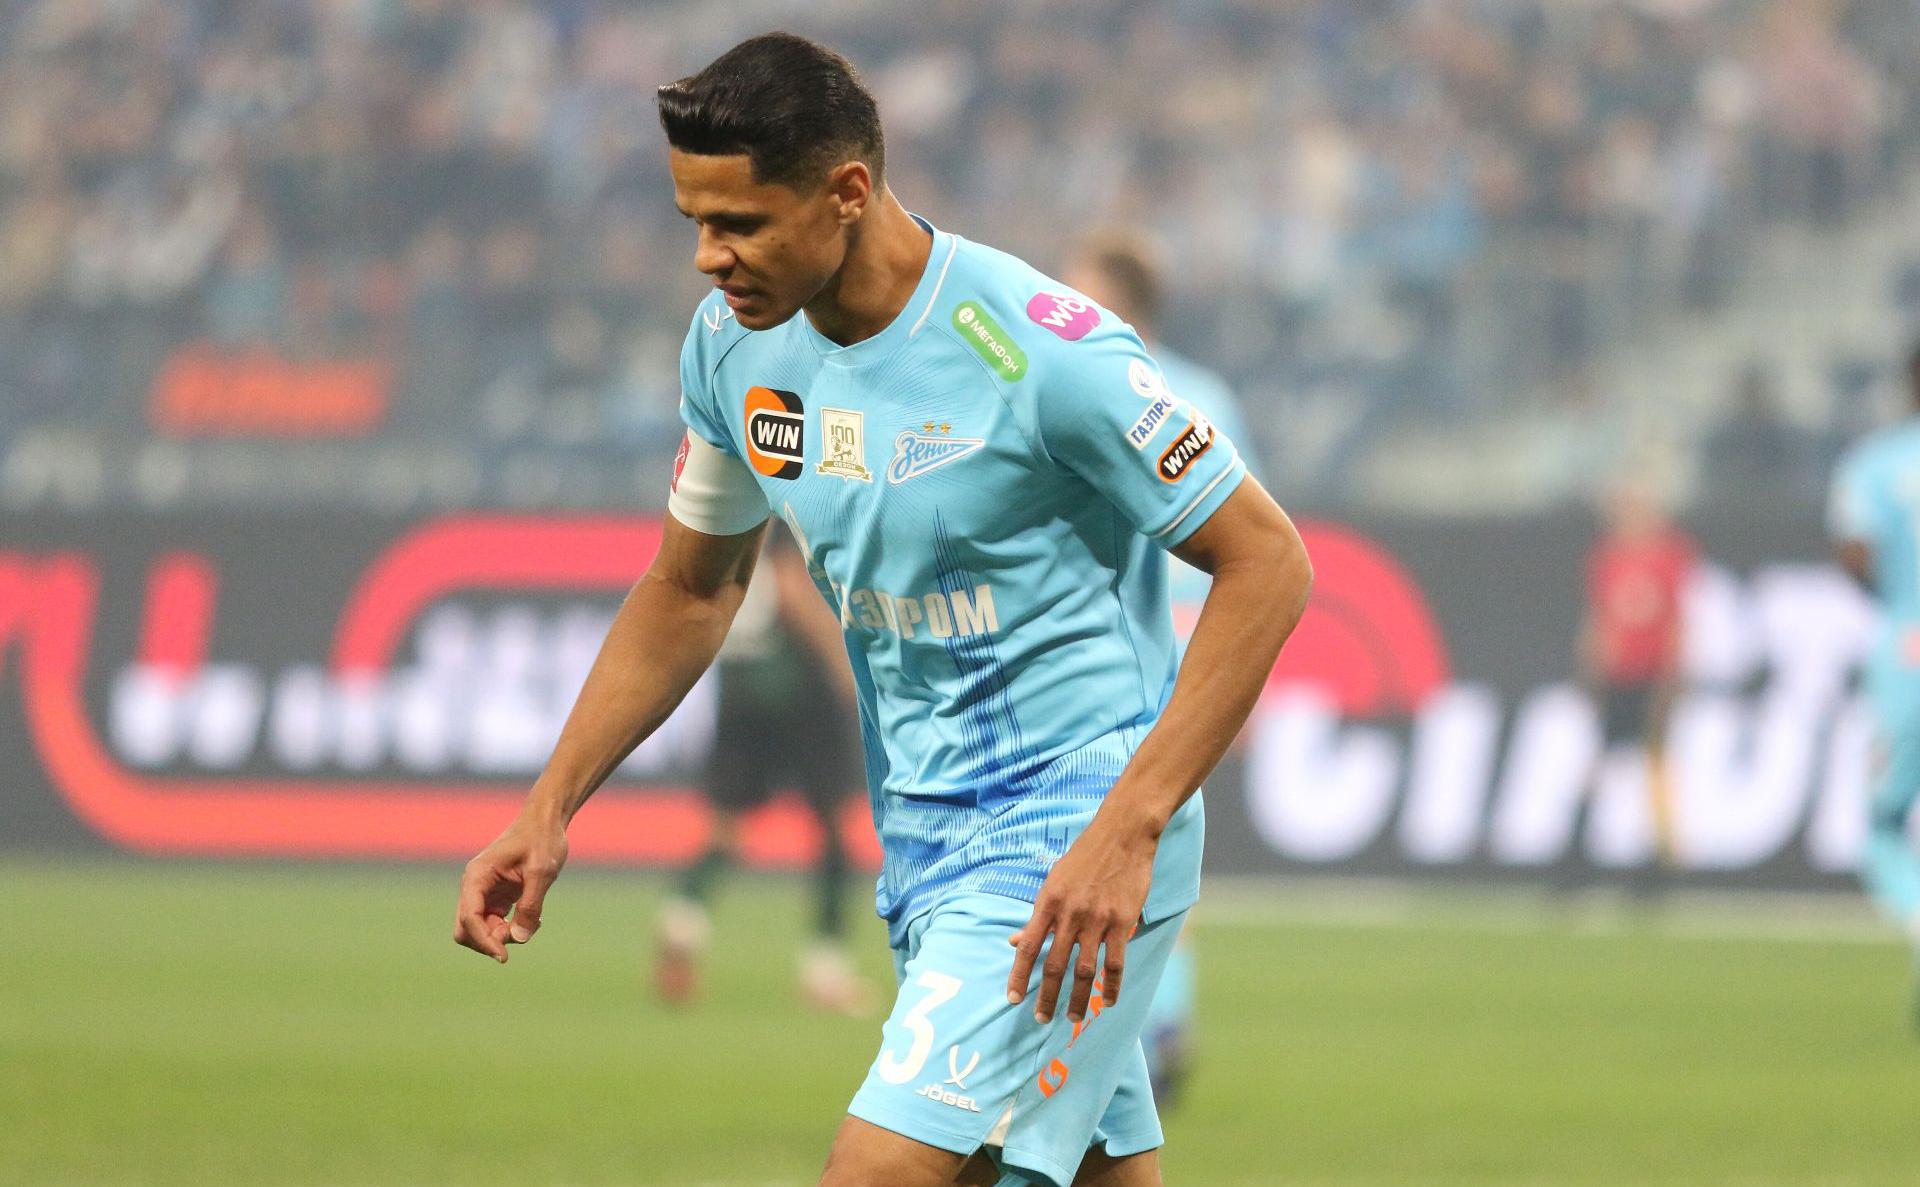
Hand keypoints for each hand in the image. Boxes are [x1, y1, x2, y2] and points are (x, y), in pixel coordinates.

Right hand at [453, 811, 568, 963]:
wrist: (545, 823)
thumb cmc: (542, 840)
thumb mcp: (541, 872)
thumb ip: (530, 906)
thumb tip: (519, 938)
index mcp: (477, 876)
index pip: (469, 918)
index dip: (483, 941)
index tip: (504, 956)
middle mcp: (474, 887)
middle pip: (466, 930)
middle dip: (490, 940)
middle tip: (522, 931)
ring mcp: (483, 894)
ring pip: (481, 931)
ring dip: (504, 936)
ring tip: (535, 922)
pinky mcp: (496, 899)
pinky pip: (495, 925)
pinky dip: (511, 930)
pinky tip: (535, 921)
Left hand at [1006, 815, 1155, 1024]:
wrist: (1122, 834)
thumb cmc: (1084, 857)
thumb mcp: (1053, 881)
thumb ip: (1037, 915)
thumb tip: (1013, 941)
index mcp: (1048, 903)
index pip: (1028, 946)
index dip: (1018, 975)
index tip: (1013, 999)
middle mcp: (1069, 914)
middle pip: (1054, 965)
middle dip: (1046, 996)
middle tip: (1041, 1019)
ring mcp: (1097, 920)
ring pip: (1084, 970)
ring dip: (1077, 998)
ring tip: (1072, 1018)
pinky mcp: (1122, 922)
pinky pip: (1115, 963)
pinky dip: (1110, 986)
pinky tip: (1107, 1001)